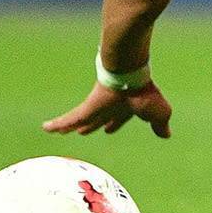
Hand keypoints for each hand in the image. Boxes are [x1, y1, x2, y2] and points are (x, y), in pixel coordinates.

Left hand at [42, 82, 172, 138]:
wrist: (130, 78)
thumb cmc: (146, 94)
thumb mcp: (159, 113)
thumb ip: (159, 124)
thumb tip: (166, 134)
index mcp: (127, 106)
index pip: (119, 117)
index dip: (114, 124)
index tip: (109, 129)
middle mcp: (110, 106)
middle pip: (98, 117)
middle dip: (91, 124)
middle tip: (83, 131)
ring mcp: (96, 106)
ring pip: (80, 119)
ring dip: (69, 125)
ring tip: (57, 130)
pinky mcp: (85, 108)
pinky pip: (68, 120)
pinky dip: (57, 124)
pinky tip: (45, 128)